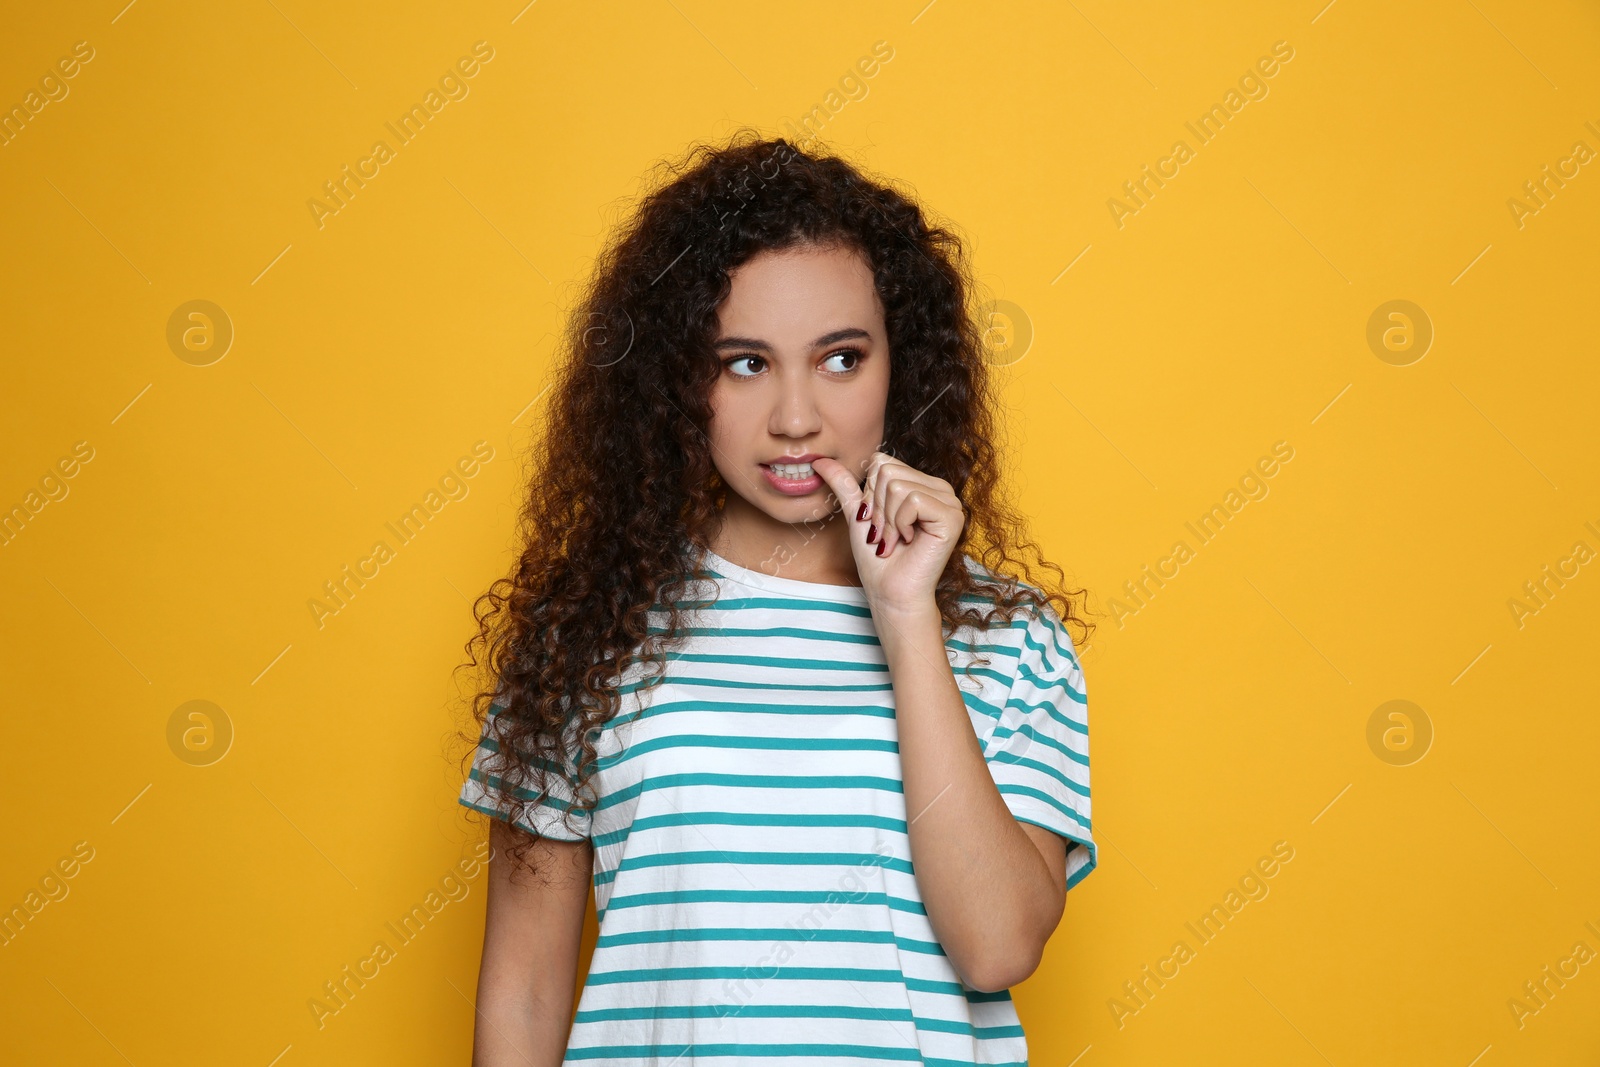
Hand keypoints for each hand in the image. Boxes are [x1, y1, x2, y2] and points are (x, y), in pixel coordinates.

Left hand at [813, 452, 965, 615]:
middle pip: (888, 471)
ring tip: (895, 540)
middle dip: (877, 508)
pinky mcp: (952, 516)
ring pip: (897, 486)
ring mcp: (950, 502)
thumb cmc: (877, 559)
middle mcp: (940, 489)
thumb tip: (819, 460)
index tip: (878, 523)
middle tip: (886, 534)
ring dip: (887, 520)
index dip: (870, 495)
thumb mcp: (858, 515)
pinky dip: (900, 524)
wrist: (890, 593)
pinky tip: (910, 541)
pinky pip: (912, 500)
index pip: (882, 462)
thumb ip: (845, 485)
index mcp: (922, 484)